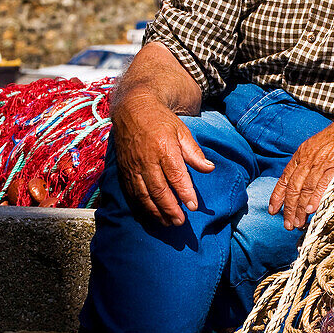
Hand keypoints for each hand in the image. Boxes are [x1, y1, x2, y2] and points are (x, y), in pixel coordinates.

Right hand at [113, 89, 213, 225]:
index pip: (175, 175)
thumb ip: (194, 153)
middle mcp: (146, 159)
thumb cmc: (161, 121)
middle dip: (170, 208)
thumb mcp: (182, 131)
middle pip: (159, 190)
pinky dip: (142, 207)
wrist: (132, 109)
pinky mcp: (124, 171)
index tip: (193, 207)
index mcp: (164, 148)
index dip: (185, 193)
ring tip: (168, 223)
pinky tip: (151, 215)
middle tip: (181, 222)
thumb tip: (209, 168)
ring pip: (144, 195)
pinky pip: (132, 193)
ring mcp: (133, 166)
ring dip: (156, 212)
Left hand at [269, 109, 333, 229]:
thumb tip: (300, 184)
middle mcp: (308, 160)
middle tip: (288, 224)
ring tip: (298, 223)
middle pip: (293, 188)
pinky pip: (322, 185)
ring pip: (305, 190)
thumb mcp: (316, 146)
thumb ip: (307, 164)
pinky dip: (315, 199)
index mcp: (301, 155)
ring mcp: (321, 163)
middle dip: (288, 209)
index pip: (284, 178)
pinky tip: (311, 210)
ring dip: (300, 209)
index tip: (273, 210)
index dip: (277, 196)